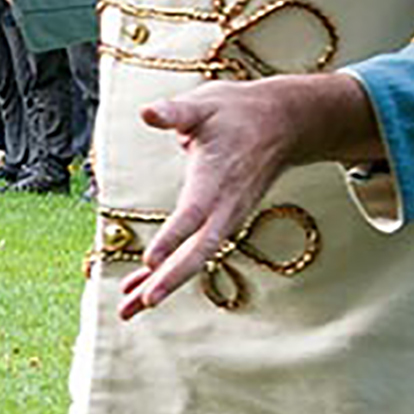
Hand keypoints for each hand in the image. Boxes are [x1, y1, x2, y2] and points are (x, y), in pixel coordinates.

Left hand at [117, 74, 376, 318]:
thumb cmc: (237, 112)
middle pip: (200, 251)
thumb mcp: (204, 103)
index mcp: (215, 178)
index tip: (150, 260)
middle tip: (142, 303)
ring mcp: (227, 218)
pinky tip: (141, 289)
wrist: (284, 124)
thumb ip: (175, 112)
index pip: (193, 213)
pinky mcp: (224, 222)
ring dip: (164, 284)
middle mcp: (225, 206)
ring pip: (197, 260)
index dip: (173, 237)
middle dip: (171, 278)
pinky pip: (198, 253)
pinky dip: (170, 272)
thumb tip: (148, 112)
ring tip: (128, 310)